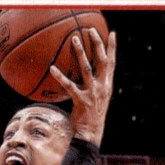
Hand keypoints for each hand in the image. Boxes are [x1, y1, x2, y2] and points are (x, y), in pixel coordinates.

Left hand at [50, 29, 116, 146]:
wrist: (91, 135)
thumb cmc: (92, 118)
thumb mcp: (99, 100)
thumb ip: (96, 86)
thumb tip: (89, 76)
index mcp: (107, 86)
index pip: (112, 63)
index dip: (113, 48)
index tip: (112, 33)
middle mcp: (102, 87)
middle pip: (102, 60)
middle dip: (98, 43)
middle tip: (91, 29)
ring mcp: (92, 93)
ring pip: (86, 68)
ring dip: (80, 52)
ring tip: (74, 39)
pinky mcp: (81, 100)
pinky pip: (69, 85)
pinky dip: (60, 76)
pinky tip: (52, 68)